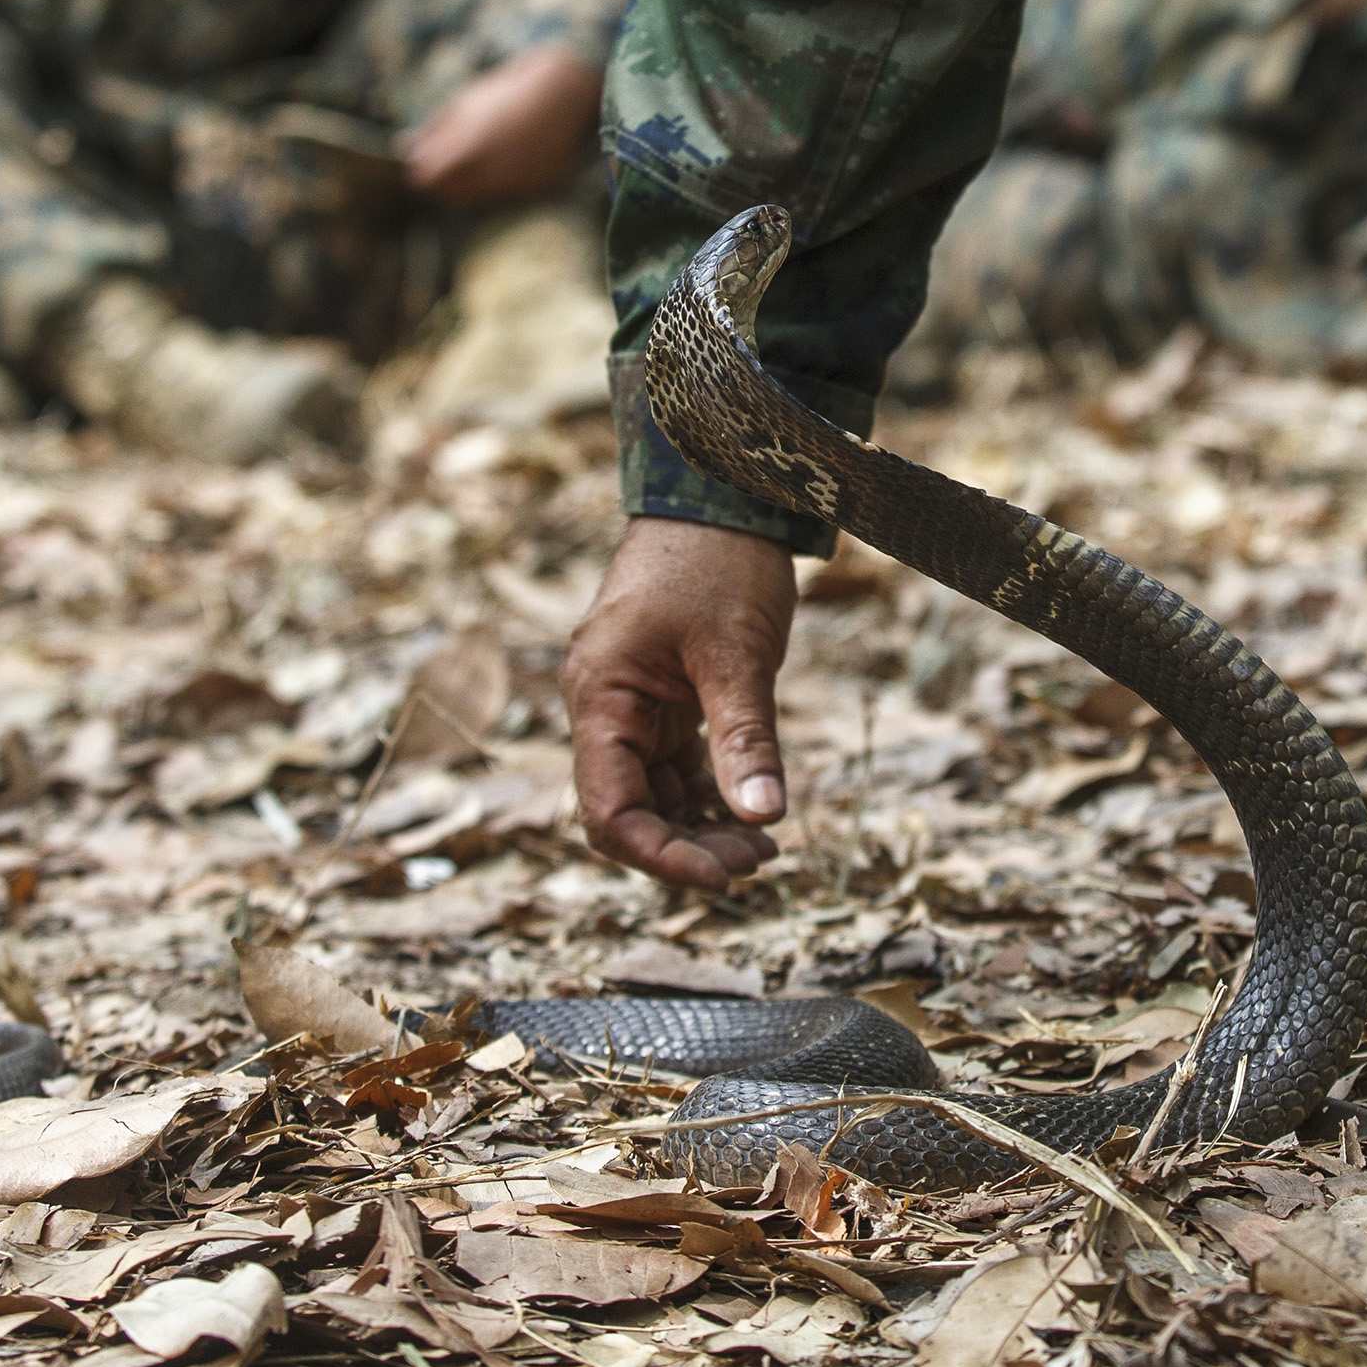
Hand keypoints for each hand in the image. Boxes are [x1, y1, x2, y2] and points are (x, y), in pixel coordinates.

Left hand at [403, 46, 603, 203]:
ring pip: (478, 197)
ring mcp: (513, 184)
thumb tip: (403, 147)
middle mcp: (487, 174)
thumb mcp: (462, 104)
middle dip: (445, 180)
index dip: (421, 169)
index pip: (424, 179)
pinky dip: (502, 182)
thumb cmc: (505, 93)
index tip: (425, 158)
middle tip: (453, 159)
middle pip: (449, 195)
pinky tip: (509, 158)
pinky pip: (507, 194)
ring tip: (484, 154)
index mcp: (464, 151)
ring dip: (473, 182)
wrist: (561, 92)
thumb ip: (432, 130)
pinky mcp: (535, 189)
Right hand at [560, 518, 799, 889]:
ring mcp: (632, 702)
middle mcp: (605, 706)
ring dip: (701, 827)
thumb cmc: (718, 562)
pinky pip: (674, 765)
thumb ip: (746, 737)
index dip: (661, 856)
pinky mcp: (663, 696)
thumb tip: (762, 817)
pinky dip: (710, 793)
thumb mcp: (737, 653)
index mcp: (600, 696)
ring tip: (766, 844)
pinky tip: (755, 809)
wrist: (721, 491)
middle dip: (688, 847)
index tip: (725, 875)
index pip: (609, 811)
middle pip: (628, 811)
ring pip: (653, 793)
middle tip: (761, 858)